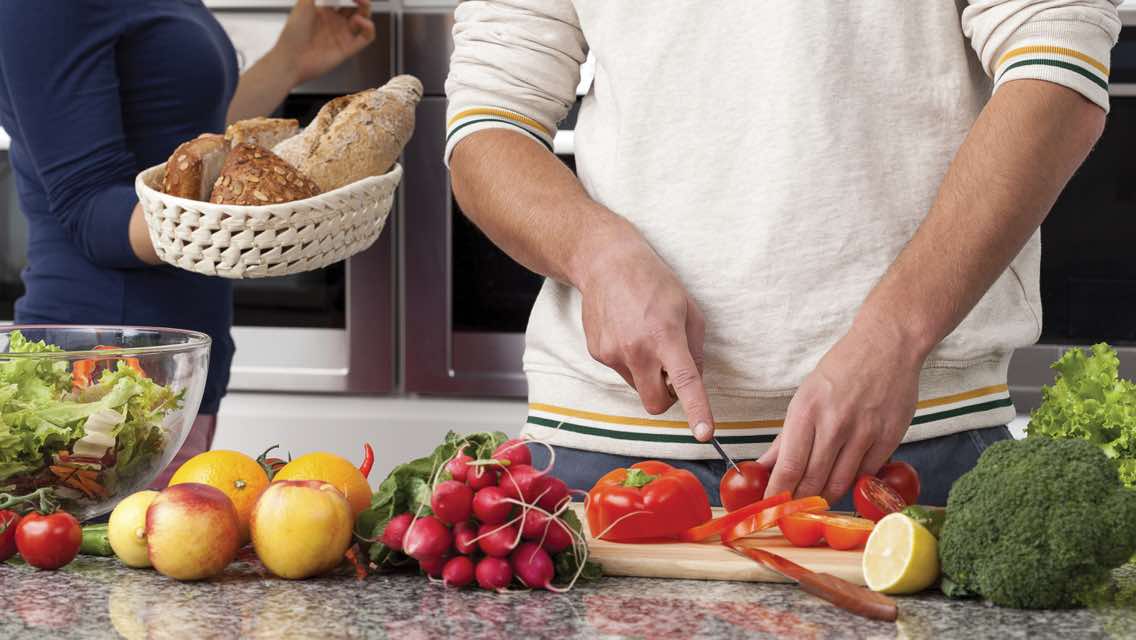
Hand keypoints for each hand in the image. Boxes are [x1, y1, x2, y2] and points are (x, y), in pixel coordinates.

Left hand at [274, 0, 375, 85]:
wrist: (291, 59)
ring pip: (363, 20)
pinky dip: (368, 28)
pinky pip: (366, 38)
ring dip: (365, 9)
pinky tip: (360, 20)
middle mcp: (335, 23)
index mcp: (324, 12)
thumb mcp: (303, 4)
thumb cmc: (292, 34)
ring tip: (361, 2)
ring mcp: (342, 36)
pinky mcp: (348, 49)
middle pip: (356, 8)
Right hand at [576, 233, 715, 440]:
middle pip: (655, 403)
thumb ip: (695, 349)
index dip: (697, 410)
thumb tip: (693, 381)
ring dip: (647, 374)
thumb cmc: (653, 282)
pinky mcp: (597, 353)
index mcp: (665, 336)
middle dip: (667, 397)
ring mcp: (613, 353)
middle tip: (670, 373)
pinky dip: (630, 361)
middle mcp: (636, 349)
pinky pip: (621, 372)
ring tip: (644, 338)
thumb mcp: (688, 309)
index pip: (685, 381)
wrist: (606, 263)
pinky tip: (627, 333)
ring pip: (638, 387)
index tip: (704, 434)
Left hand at [758, 319, 923, 501]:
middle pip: (813, 480)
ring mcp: (863, 433)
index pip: (788, 466)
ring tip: (815, 501)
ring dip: (824, 497)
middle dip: (800, 501)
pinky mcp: (888, 438)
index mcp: (806, 411)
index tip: (772, 507)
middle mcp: (834, 424)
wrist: (887, 346)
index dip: (778, 493)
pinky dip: (852, 484)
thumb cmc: (841, 369)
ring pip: (839, 483)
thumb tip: (766, 465)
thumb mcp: (805, 397)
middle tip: (792, 511)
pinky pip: (865, 475)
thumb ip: (787, 435)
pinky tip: (843, 483)